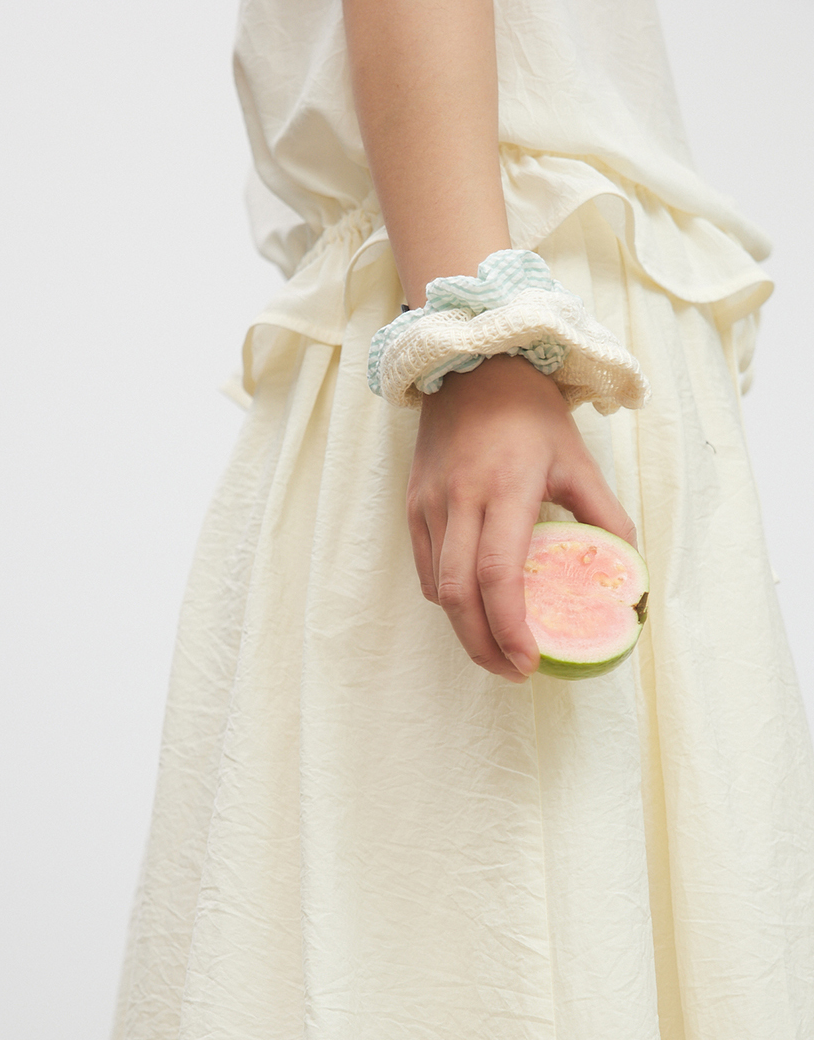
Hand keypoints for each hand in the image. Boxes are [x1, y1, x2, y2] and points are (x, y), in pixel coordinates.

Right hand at [406, 353, 636, 681]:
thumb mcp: (578, 460)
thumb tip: (626, 574)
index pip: (496, 574)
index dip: (510, 626)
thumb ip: (605, 517)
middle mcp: (459, 499)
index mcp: (505, 488)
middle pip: (458, 595)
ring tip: (497, 651)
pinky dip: (448, 600)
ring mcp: (429, 503)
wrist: (472, 366)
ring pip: (437, 588)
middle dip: (483, 647)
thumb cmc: (530, 413)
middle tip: (513, 672)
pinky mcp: (413, 504)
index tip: (529, 661)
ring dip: (464, 630)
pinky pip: (426, 569)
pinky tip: (474, 610)